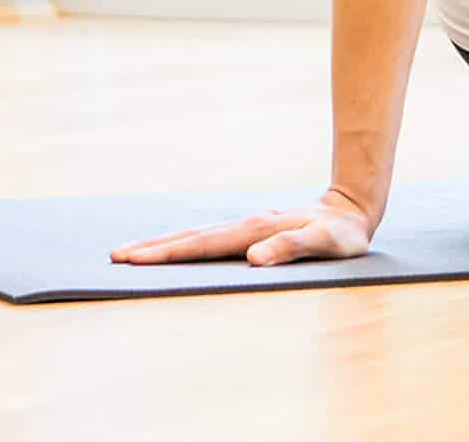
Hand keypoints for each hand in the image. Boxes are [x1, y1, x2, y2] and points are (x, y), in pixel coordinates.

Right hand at [109, 186, 375, 267]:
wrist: (353, 210)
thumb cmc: (342, 235)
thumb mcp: (326, 243)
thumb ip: (292, 248)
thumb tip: (254, 258)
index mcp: (257, 230)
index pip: (205, 244)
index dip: (171, 253)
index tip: (138, 259)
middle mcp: (247, 225)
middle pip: (192, 236)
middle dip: (154, 247)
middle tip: (116, 256)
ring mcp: (247, 226)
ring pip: (197, 234)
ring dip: (164, 243)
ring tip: (131, 251)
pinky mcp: (250, 231)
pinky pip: (209, 238)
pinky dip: (185, 242)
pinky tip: (172, 248)